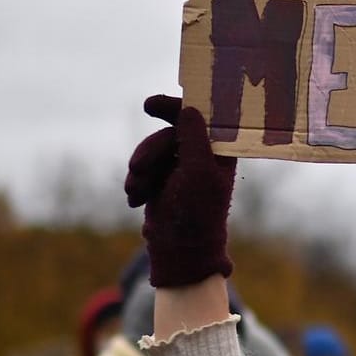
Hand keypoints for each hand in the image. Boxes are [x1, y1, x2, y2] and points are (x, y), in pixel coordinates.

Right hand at [125, 94, 235, 287]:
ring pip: (151, 149)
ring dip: (140, 170)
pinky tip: (136, 200)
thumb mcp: (197, 171)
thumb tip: (191, 108)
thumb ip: (194, 138)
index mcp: (219, 151)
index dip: (175, 106)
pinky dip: (136, 182)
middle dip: (149, 150)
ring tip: (137, 191)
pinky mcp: (162, 179)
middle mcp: (202, 155)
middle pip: (169, 132)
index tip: (149, 105)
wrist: (178, 250)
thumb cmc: (196, 212)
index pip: (199, 118)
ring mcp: (180, 167)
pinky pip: (141, 166)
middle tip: (136, 166)